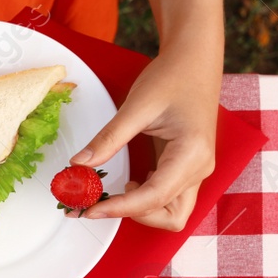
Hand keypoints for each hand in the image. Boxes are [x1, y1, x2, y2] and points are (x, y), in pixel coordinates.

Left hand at [73, 45, 219, 231]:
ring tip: (112, 193)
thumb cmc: (173, 77)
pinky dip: (144, 201)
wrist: (194, 60)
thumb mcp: (136, 106)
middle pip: (170, 216)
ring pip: (172, 213)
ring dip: (141, 212)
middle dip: (134, 216)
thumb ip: (108, 139)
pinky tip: (126, 185)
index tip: (89, 209)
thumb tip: (79, 164)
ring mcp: (196, 170)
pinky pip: (168, 198)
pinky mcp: (187, 168)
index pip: (154, 197)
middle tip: (99, 203)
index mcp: (192, 153)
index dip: (119, 208)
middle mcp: (199, 167)